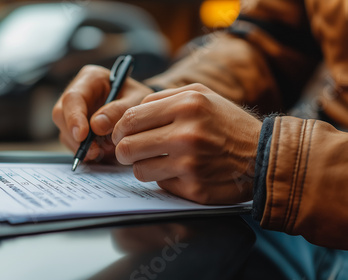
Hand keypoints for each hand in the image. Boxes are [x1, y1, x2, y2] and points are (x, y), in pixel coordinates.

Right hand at [52, 65, 152, 161]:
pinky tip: (101, 154)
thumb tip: (96, 126)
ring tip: (104, 151)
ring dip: (82, 147)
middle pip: (61, 114)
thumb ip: (119, 111)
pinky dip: (85, 152)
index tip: (82, 135)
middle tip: (94, 151)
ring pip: (65, 132)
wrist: (144, 112)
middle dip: (75, 136)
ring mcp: (74, 112)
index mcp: (91, 78)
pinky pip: (72, 143)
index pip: (73, 97)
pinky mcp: (76, 129)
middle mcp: (78, 93)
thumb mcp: (137, 101)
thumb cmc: (141, 101)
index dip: (74, 118)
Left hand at [112, 84, 261, 203]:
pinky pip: (160, 185)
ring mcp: (190, 163)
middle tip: (129, 152)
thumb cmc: (227, 123)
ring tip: (157, 161)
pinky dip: (164, 179)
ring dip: (143, 166)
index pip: (130, 119)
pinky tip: (179, 172)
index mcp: (186, 104)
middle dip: (123, 151)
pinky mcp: (194, 188)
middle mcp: (186, 133)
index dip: (118, 130)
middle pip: (127, 147)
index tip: (120, 135)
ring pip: (139, 170)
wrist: (264, 155)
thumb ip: (163, 98)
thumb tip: (129, 114)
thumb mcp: (201, 95)